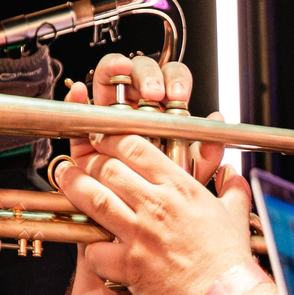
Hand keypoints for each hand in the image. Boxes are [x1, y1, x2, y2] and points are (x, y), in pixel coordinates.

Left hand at [58, 128, 254, 294]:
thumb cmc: (230, 261)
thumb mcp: (237, 214)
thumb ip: (232, 188)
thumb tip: (231, 173)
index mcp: (180, 189)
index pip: (135, 147)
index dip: (110, 138)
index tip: (100, 137)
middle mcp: (156, 206)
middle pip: (107, 168)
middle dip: (87, 160)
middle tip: (80, 159)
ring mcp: (139, 235)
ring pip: (93, 200)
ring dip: (73, 186)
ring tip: (65, 178)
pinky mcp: (129, 266)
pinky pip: (94, 251)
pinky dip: (89, 247)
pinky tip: (91, 245)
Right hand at [60, 53, 224, 180]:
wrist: (146, 223)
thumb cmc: (168, 195)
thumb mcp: (193, 173)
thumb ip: (208, 150)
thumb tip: (216, 119)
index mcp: (166, 111)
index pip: (172, 77)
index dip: (175, 78)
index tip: (177, 92)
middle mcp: (138, 108)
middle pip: (141, 72)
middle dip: (147, 75)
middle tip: (154, 93)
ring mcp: (112, 116)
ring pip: (110, 80)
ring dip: (115, 71)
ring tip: (122, 76)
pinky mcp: (87, 132)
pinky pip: (80, 109)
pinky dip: (77, 96)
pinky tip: (81, 90)